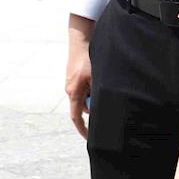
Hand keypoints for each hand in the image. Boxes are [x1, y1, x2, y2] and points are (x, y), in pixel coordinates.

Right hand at [64, 20, 93, 138]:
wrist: (80, 40)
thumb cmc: (88, 58)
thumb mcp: (96, 77)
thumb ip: (98, 93)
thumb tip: (102, 107)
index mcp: (74, 92)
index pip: (76, 117)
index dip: (83, 129)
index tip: (89, 138)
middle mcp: (71, 89)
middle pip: (84, 107)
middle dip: (95, 106)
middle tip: (107, 101)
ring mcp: (72, 83)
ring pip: (86, 96)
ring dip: (96, 94)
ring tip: (102, 82)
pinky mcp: (76, 77)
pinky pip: (86, 87)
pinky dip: (94, 86)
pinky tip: (99, 77)